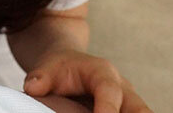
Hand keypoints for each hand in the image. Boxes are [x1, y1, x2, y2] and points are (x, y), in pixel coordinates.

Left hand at [23, 46, 152, 112]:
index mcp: (103, 72)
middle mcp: (122, 87)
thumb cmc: (59, 67)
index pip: (110, 92)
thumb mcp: (47, 66)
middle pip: (139, 108)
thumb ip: (40, 76)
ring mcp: (128, 103)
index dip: (107, 109)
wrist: (68, 63)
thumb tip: (32, 87)